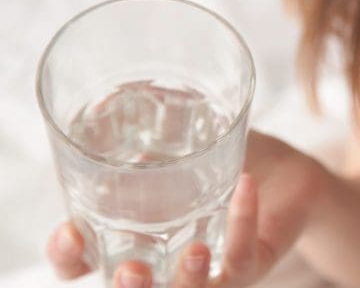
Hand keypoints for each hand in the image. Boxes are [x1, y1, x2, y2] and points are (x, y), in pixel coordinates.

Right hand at [46, 130, 326, 286]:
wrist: (287, 176)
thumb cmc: (225, 162)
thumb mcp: (184, 136)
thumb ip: (150, 118)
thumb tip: (112, 95)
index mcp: (132, 237)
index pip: (83, 261)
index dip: (69, 257)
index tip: (71, 235)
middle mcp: (164, 261)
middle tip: (131, 270)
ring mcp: (208, 268)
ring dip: (188, 279)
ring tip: (194, 250)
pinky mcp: (249, 263)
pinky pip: (243, 254)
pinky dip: (243, 220)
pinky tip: (245, 185)